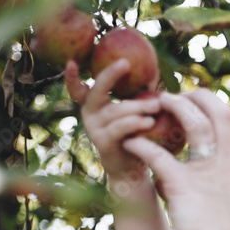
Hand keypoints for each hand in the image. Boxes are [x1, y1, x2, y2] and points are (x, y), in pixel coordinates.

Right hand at [64, 59, 159, 185]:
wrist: (131, 166)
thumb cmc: (134, 132)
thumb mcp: (136, 111)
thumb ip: (140, 94)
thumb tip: (159, 71)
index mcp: (94, 102)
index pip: (78, 87)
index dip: (71, 76)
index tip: (72, 62)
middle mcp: (89, 113)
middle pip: (96, 91)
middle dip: (110, 75)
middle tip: (125, 63)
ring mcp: (94, 128)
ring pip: (114, 111)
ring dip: (136, 106)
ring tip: (156, 105)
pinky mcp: (103, 143)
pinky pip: (119, 129)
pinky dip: (134, 123)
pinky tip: (149, 122)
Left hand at [121, 91, 229, 229]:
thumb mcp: (216, 207)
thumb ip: (197, 186)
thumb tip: (166, 178)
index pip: (226, 121)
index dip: (206, 105)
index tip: (186, 103)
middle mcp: (224, 164)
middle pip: (218, 111)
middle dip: (193, 96)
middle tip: (168, 97)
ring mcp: (207, 172)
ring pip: (194, 122)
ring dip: (171, 108)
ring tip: (149, 108)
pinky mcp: (184, 185)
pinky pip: (158, 155)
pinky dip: (141, 145)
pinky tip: (128, 144)